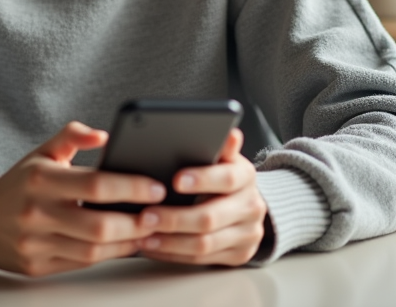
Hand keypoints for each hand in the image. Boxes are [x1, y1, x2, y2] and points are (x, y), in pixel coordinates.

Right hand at [0, 121, 165, 276]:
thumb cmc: (20, 183)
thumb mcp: (42, 152)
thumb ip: (72, 135)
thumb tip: (104, 135)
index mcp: (41, 179)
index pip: (95, 185)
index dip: (130, 188)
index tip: (156, 187)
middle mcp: (37, 212)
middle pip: (98, 225)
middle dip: (136, 222)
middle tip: (160, 214)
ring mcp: (35, 243)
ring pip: (93, 250)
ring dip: (128, 242)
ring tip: (150, 230)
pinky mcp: (36, 266)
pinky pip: (81, 264)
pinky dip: (108, 256)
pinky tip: (126, 245)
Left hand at [135, 128, 267, 266]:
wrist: (247, 205)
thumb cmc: (223, 176)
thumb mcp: (224, 158)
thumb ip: (221, 148)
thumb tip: (230, 134)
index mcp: (247, 177)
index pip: (227, 178)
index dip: (201, 179)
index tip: (175, 181)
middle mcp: (252, 207)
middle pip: (210, 218)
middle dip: (174, 218)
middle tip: (145, 216)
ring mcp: (247, 235)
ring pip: (204, 244)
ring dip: (169, 241)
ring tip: (143, 235)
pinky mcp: (238, 255)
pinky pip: (201, 261)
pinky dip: (173, 254)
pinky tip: (154, 247)